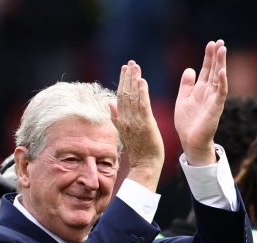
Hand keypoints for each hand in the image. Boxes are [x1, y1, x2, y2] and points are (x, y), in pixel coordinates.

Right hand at [110, 61, 164, 190]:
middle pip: (125, 93)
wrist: (145, 164)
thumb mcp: (124, 131)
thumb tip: (109, 102)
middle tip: (131, 63)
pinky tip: (142, 81)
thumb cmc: (138, 149)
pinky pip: (143, 106)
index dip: (122, 81)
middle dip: (128, 77)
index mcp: (121, 120)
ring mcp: (136, 122)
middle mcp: (126, 119)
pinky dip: (142, 93)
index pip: (120, 96)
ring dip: (134, 80)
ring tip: (136, 67)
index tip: (125, 68)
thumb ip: (116, 116)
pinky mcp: (146, 125)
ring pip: (133, 97)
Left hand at [174, 40, 227, 165]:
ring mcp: (213, 100)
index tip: (211, 43)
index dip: (209, 56)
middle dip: (217, 56)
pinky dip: (222, 83)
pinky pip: (220, 94)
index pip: (207, 69)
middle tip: (220, 41)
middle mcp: (209, 92)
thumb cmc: (187, 123)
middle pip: (214, 70)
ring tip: (222, 49)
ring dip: (221, 64)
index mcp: (200, 89)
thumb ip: (186, 85)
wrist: (189, 141)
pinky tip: (222, 72)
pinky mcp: (215, 109)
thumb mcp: (183, 99)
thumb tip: (190, 69)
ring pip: (219, 78)